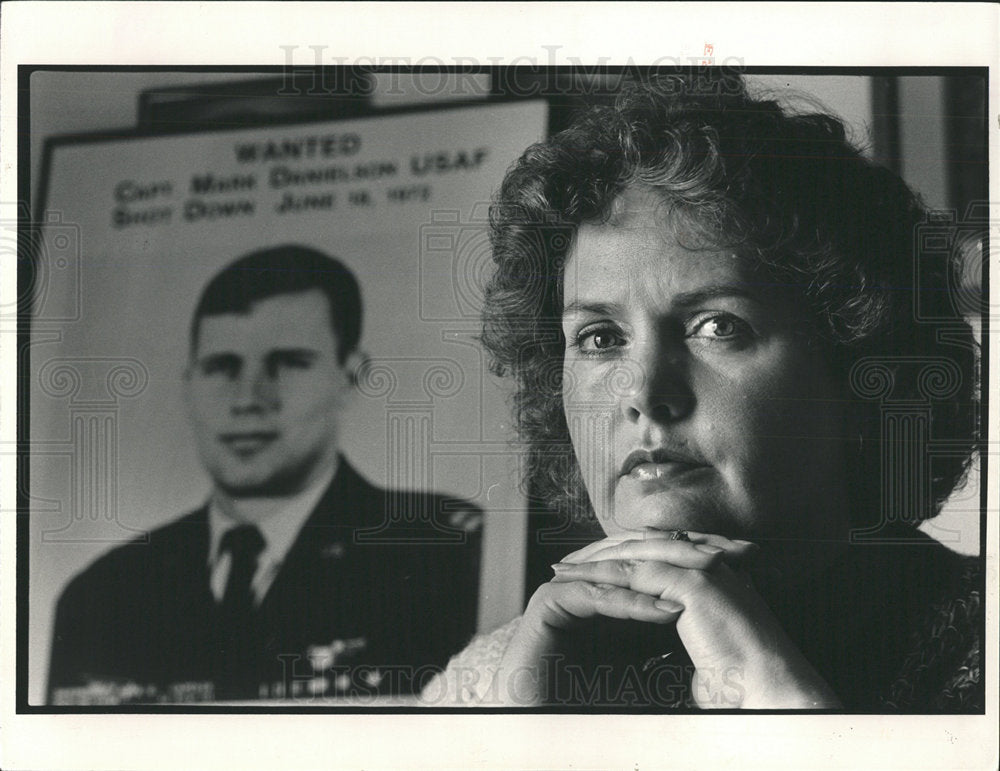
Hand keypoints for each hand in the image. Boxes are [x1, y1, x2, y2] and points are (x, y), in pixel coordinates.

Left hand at [551, 530, 840, 707]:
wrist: (772, 689)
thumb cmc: (745, 682)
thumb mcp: (705, 651)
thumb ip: (683, 638)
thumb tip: (658, 656)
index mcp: (710, 576)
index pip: (654, 555)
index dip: (619, 561)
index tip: (588, 571)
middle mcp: (705, 565)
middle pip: (638, 546)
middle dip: (598, 553)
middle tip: (565, 562)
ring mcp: (699, 568)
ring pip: (631, 555)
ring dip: (593, 562)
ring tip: (561, 570)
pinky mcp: (690, 582)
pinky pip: (633, 574)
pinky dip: (601, 577)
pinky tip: (576, 583)